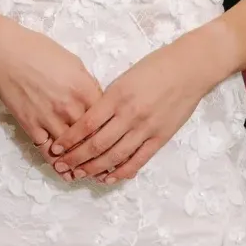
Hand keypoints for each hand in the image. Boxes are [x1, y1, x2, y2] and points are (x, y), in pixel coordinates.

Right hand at [0, 12, 102, 162]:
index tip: (117, 143)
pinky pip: (47, 151)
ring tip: (88, 174)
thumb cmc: (39, 51)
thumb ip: (87, 84)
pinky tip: (64, 171)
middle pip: (92, 138)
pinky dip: (56, 162)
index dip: (112, 132)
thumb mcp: (74, 62)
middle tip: (108, 166)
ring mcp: (50, 118)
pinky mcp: (31, 126)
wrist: (5, 53)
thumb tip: (95, 99)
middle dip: (101, 154)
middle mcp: (70, 107)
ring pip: (70, 150)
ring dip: (79, 164)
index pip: (106, 118)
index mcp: (84, 89)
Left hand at [51, 32, 220, 184]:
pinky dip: (122, 172)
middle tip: (61, 167)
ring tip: (80, 174)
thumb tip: (88, 120)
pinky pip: (138, 160)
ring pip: (114, 156)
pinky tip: (109, 178)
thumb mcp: (124, 78)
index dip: (68, 139)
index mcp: (117, 96)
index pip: (86, 124)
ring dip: (94, 169)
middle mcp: (129, 114)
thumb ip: (108, 100)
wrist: (190, 68)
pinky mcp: (160, 138)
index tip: (55, 148)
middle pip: (96, 144)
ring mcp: (146, 128)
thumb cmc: (156, 67)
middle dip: (75, 158)